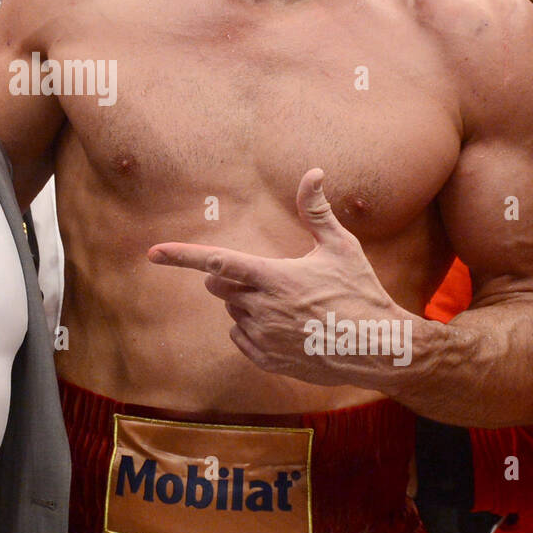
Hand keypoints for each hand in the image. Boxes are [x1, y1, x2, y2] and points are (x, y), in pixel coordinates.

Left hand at [148, 168, 411, 387]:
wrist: (378, 349)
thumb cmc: (360, 292)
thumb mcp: (341, 247)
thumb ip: (317, 211)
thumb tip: (313, 172)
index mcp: (274, 277)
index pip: (217, 261)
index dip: (182, 256)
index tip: (154, 252)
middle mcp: (262, 308)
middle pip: (221, 287)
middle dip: (231, 278)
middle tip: (266, 277)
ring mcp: (263, 337)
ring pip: (234, 313)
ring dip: (248, 305)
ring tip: (290, 306)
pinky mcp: (267, 360)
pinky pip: (241, 338)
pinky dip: (254, 330)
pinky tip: (286, 328)